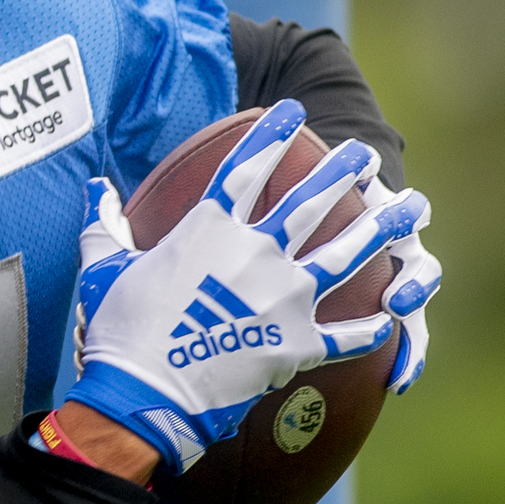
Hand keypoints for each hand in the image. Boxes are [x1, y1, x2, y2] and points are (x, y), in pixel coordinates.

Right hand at [64, 101, 421, 470]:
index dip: (270, 136)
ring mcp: (285, 299)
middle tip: (366, 152)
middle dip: (342, 171)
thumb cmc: (119, 328)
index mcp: (209, 232)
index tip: (292, 111)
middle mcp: (257, 255)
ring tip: (409, 207)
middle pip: (310, 202)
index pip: (246, 169)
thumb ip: (104, 226)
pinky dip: (371, 331)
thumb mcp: (103, 268)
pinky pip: (346, 337)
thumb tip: (95, 189)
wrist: (144, 392)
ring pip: (346, 254)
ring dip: (382, 228)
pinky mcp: (298, 345)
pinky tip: (390, 320)